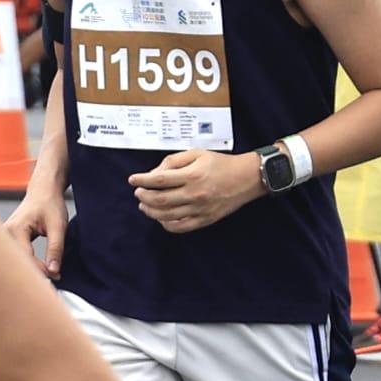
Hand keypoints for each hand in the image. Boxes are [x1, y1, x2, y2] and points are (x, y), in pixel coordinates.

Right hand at [3, 188, 68, 279]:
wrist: (43, 190)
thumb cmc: (50, 204)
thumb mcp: (58, 225)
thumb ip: (56, 248)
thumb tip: (54, 271)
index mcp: (16, 229)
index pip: (25, 258)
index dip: (41, 270)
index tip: (57, 276)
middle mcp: (5, 234)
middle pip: (16, 262)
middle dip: (34, 273)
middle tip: (52, 279)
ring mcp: (3, 237)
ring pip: (14, 261)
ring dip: (30, 269)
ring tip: (47, 276)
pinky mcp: (7, 240)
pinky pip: (15, 257)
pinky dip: (27, 264)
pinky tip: (39, 269)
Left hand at [128, 149, 264, 233]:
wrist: (247, 178)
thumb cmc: (222, 163)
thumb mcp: (198, 153)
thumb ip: (175, 160)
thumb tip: (155, 172)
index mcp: (193, 175)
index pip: (159, 180)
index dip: (142, 180)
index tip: (133, 179)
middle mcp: (195, 194)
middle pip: (159, 200)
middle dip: (143, 197)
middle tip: (138, 193)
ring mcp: (200, 209)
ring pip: (166, 216)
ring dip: (150, 211)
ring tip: (145, 205)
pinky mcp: (205, 220)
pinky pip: (179, 227)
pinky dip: (165, 223)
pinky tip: (161, 217)